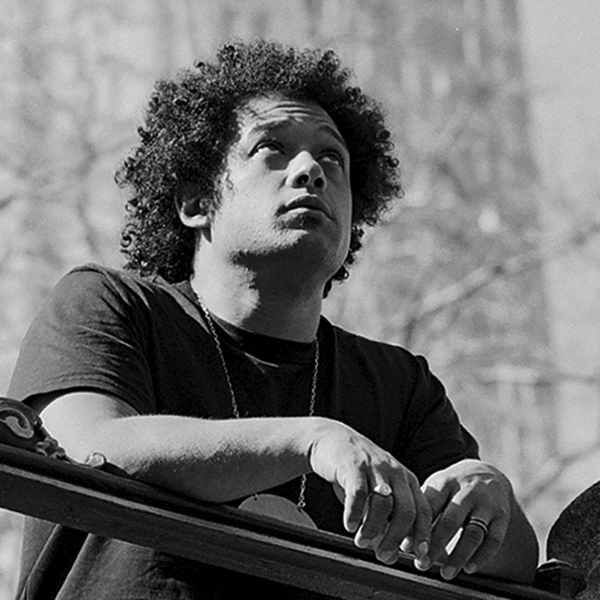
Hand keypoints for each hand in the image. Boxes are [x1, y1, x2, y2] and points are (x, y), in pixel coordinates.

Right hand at [308, 419, 430, 564]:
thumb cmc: (357, 474)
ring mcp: (374, 467)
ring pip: (383, 503)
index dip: (422, 536)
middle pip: (406, 510)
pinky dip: (354, 513)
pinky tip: (349, 526)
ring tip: (361, 542)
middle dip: (397, 538)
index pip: (423, 510)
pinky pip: (358, 493)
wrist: (331, 439)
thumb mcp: (378, 493)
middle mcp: (395, 472)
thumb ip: (388, 520)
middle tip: (384, 556)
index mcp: (406, 479)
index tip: (417, 558)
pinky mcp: (353, 465)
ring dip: (373, 528)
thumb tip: (396, 556)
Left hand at [417, 459, 510, 579]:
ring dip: (458, 555)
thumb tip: (404, 542)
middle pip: (450, 520)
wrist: (487, 472)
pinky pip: (494, 540)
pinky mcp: (502, 515)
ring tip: (446, 573)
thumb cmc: (452, 487)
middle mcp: (466, 490)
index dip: (418, 528)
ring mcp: (486, 503)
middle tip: (422, 564)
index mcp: (445, 482)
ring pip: (473, 532)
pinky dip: (482, 556)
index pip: (430, 507)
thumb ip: (423, 510)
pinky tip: (469, 568)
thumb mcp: (437, 488)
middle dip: (435, 545)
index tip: (407, 548)